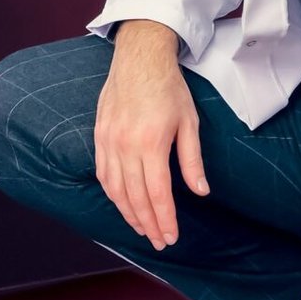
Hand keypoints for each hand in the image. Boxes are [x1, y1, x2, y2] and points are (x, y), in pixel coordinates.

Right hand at [93, 19, 207, 249]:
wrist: (139, 58)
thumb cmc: (168, 88)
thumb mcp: (189, 122)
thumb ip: (192, 160)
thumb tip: (200, 191)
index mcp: (151, 143)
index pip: (158, 194)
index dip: (165, 220)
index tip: (171, 237)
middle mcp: (126, 146)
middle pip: (136, 198)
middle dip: (149, 224)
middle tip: (159, 241)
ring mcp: (109, 142)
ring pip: (116, 190)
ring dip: (129, 214)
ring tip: (142, 229)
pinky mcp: (99, 136)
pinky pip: (103, 174)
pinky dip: (113, 194)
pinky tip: (122, 204)